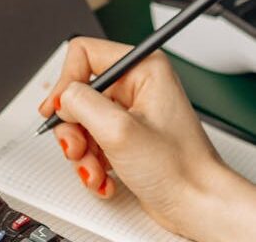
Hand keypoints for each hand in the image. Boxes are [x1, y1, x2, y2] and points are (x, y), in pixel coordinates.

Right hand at [39, 37, 255, 241]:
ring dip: (81, 150)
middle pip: (77, 91)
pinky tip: (103, 176)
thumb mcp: (119, 130)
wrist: (200, 208)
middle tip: (77, 147)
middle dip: (73, 126)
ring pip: (80, 119)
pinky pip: (89, 140)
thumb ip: (80, 103)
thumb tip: (61, 99)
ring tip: (94, 169)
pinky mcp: (124, 136)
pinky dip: (91, 162)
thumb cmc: (180, 170)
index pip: (83, 54)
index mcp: (143, 68)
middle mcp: (136, 85)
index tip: (61, 109)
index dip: (66, 82)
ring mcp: (130, 112)